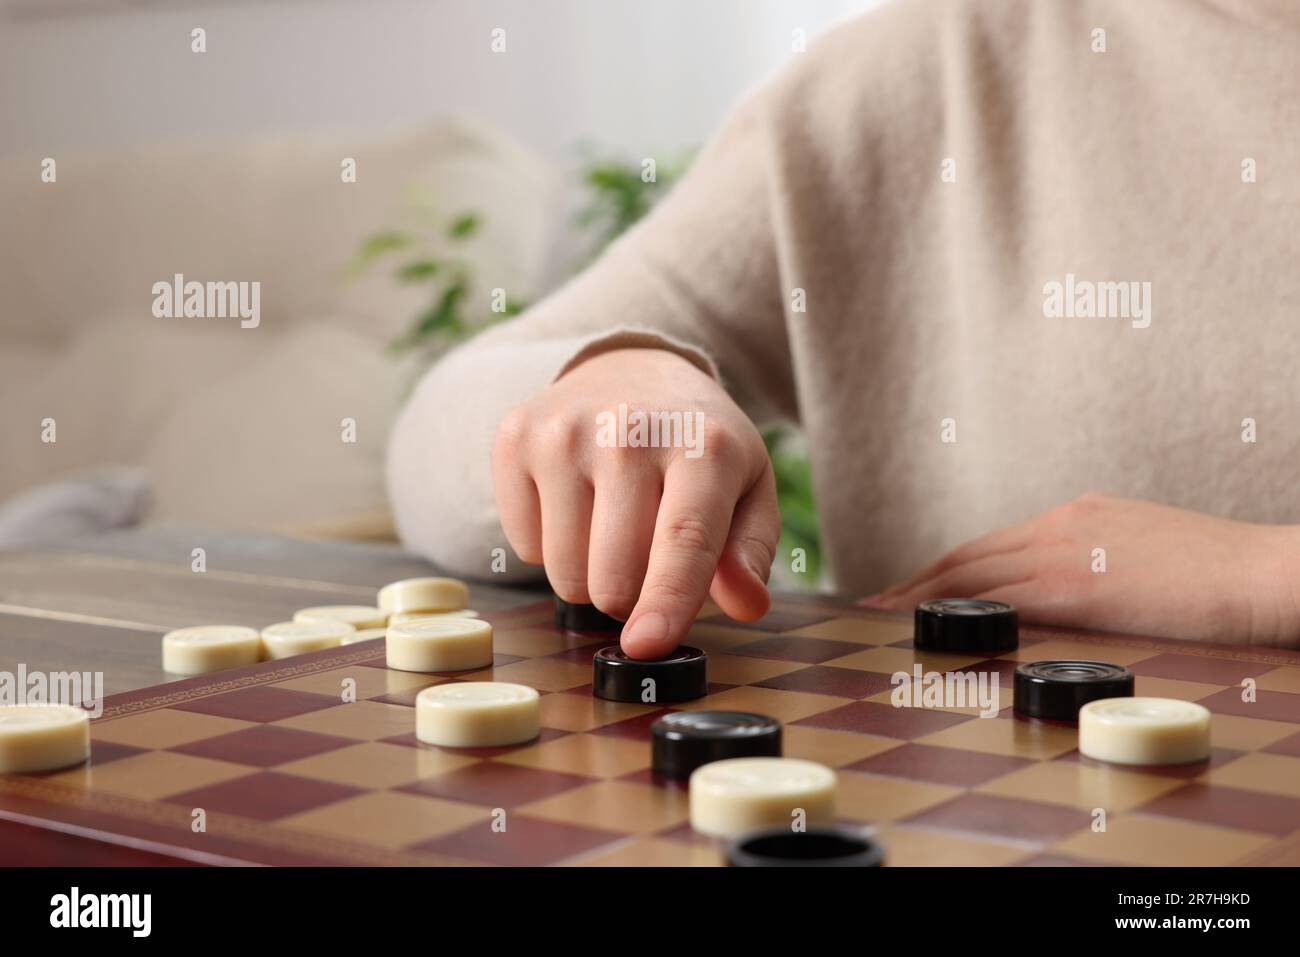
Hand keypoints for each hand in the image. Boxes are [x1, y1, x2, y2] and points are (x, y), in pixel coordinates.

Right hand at [492, 348, 778, 658]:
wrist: (631, 368)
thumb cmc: (696, 443)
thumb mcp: (748, 486)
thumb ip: (751, 551)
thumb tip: (746, 604)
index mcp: (703, 444)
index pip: (683, 539)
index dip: (665, 601)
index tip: (646, 646)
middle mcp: (628, 430)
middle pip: (614, 575)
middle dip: (631, 596)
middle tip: (646, 558)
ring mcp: (563, 432)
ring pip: (565, 572)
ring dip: (589, 575)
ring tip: (611, 525)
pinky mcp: (515, 437)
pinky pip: (523, 546)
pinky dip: (549, 545)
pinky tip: (574, 501)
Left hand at [870, 492, 1299, 646]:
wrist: (1265, 571)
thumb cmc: (1218, 573)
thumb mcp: (1146, 552)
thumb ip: (1100, 561)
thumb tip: (1074, 591)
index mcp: (1079, 515)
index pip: (996, 541)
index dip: (950, 565)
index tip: (919, 584)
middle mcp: (1063, 523)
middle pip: (971, 551)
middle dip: (921, 578)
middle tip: (880, 600)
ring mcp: (1067, 550)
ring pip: (972, 569)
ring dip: (924, 593)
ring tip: (888, 613)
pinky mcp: (1078, 585)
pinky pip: (1000, 596)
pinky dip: (958, 609)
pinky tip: (935, 625)